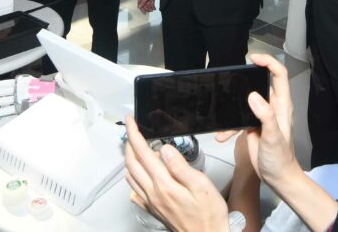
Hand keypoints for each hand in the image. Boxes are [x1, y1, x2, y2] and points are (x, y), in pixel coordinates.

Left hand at [123, 116, 229, 231]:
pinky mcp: (153, 209)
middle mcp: (153, 193)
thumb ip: (181, 166)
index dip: (134, 134)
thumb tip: (165, 149)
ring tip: (136, 146)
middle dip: (129, 143)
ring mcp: (151, 202)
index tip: (131, 121)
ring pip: (131, 176)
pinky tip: (141, 173)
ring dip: (129, 158)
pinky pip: (135, 189)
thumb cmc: (209, 215)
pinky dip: (133, 176)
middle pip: (132, 163)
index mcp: (164, 184)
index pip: (143, 153)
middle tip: (132, 129)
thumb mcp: (202, 186)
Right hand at [223, 54, 298, 187]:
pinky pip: (237, 118)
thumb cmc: (281, 159)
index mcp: (282, 106)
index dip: (268, 62)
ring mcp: (261, 115)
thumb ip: (266, 116)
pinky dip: (228, 125)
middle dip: (245, 79)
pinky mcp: (252, 125)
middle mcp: (272, 107)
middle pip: (260, 82)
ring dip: (232, 105)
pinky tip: (222, 135)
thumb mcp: (273, 138)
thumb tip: (253, 96)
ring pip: (245, 100)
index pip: (279, 75)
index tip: (253, 59)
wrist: (277, 177)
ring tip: (223, 111)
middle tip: (232, 77)